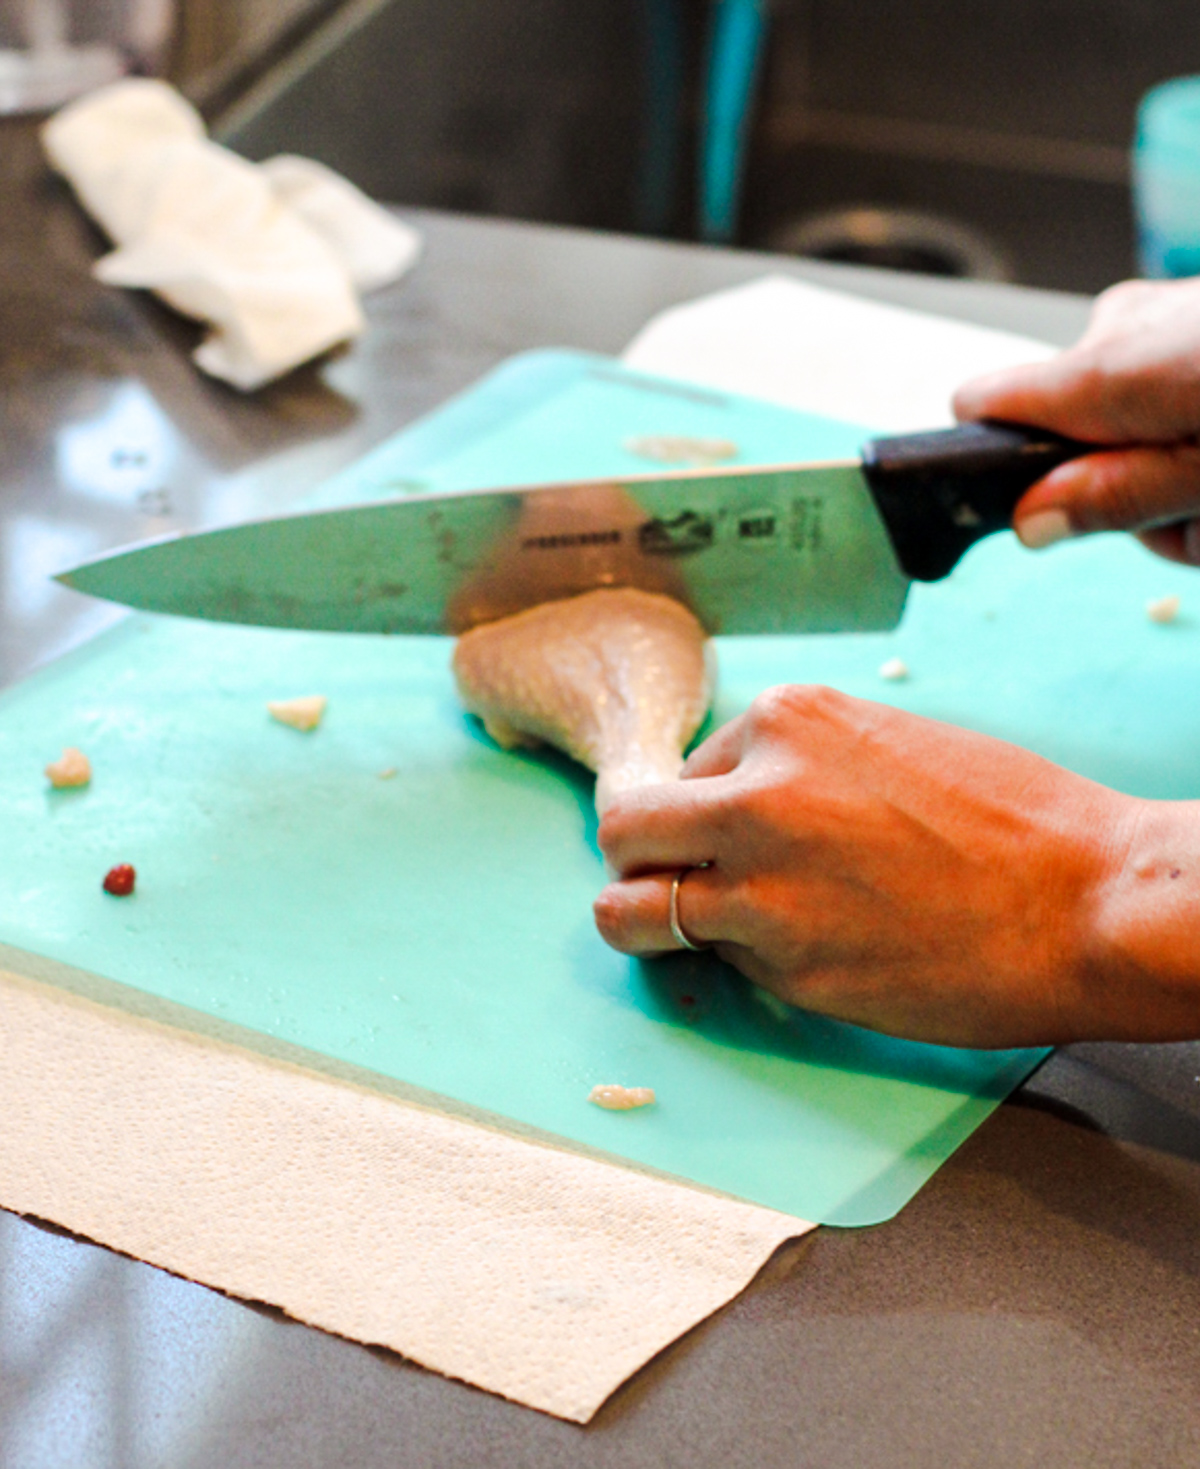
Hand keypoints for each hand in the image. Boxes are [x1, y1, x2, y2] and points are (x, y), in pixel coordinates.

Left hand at [595, 685, 1199, 1048]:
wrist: (1090, 900)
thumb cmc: (1013, 823)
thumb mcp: (883, 744)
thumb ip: (797, 768)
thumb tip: (737, 803)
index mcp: (786, 719)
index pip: (689, 770)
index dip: (706, 811)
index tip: (736, 836)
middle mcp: (754, 791)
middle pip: (626, 828)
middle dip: (641, 855)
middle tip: (670, 880)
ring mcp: (758, 881)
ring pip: (626, 907)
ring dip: (646, 918)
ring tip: (678, 929)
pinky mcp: (778, 962)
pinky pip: (709, 959)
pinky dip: (728, 962)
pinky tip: (790, 956)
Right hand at [953, 278, 1199, 563]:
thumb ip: (1120, 497)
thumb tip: (1031, 521)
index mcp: (1103, 368)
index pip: (979, 410)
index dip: (997, 471)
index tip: (1050, 513)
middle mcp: (1117, 329)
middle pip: (1070, 441)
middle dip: (1133, 497)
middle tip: (1199, 511)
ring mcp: (1161, 315)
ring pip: (1130, 428)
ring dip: (1178, 478)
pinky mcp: (1193, 319)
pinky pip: (1170, 395)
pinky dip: (1198, 431)